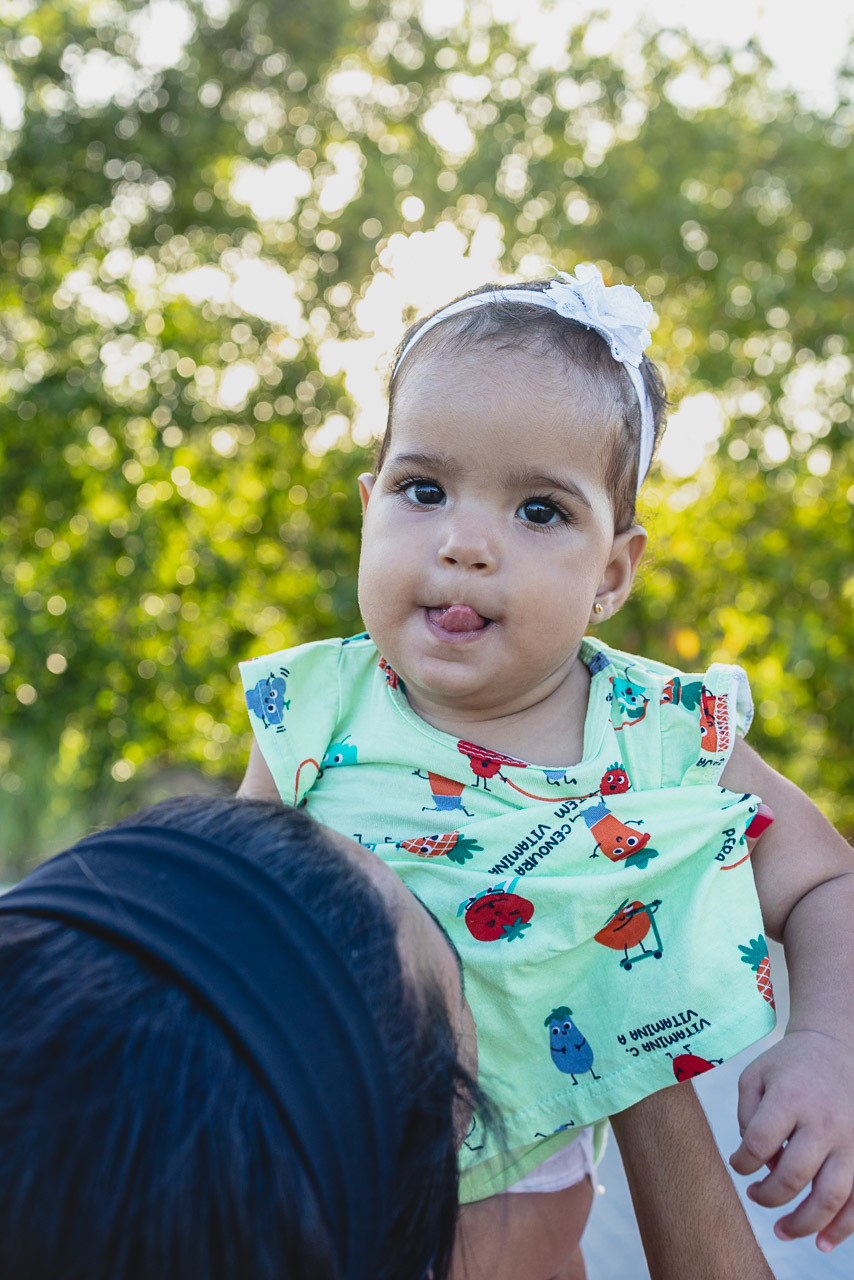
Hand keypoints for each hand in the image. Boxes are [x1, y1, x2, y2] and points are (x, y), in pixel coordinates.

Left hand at [730, 1029, 853, 1251]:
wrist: (835, 1046)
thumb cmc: (788, 1066)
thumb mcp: (755, 1075)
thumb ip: (746, 1117)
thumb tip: (759, 1162)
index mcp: (790, 1099)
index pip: (758, 1145)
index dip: (741, 1164)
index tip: (738, 1165)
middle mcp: (823, 1122)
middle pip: (792, 1176)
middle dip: (767, 1197)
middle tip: (755, 1196)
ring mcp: (850, 1140)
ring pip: (829, 1197)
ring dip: (803, 1223)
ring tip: (782, 1231)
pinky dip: (842, 1227)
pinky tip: (822, 1241)